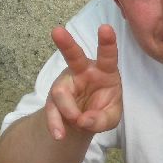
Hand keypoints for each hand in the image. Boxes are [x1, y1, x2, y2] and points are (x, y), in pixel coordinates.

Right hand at [45, 24, 122, 139]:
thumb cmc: (103, 109)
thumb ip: (102, 119)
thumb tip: (84, 120)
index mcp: (105, 71)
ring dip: (68, 109)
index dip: (107, 42)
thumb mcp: (111, 118)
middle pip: (73, 56)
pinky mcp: (53, 99)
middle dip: (66, 43)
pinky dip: (55, 123)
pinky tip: (59, 134)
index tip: (106, 28)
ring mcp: (66, 84)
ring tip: (76, 121)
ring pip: (60, 91)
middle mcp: (83, 72)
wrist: (83, 121)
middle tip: (57, 31)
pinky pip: (52, 110)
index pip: (108, 56)